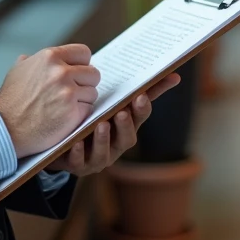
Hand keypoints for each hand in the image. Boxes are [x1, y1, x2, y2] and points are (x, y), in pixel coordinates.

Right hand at [0, 44, 99, 157]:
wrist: (4, 128)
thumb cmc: (10, 101)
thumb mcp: (17, 71)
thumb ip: (32, 61)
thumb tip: (32, 57)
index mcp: (50, 57)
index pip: (84, 53)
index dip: (82, 65)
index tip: (78, 74)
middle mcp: (61, 72)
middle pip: (93, 74)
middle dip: (85, 84)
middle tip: (74, 93)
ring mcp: (68, 92)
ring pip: (92, 92)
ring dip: (83, 100)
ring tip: (65, 107)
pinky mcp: (73, 113)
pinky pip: (88, 109)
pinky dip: (80, 114)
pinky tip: (65, 117)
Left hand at [45, 73, 180, 176]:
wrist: (66, 141)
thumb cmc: (96, 116)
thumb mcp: (113, 102)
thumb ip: (139, 89)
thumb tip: (174, 75)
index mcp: (126, 125)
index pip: (139, 117)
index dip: (141, 109)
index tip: (140, 96)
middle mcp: (116, 144)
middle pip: (126, 139)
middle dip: (125, 126)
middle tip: (122, 112)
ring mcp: (98, 157)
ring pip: (104, 153)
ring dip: (104, 140)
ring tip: (101, 125)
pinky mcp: (78, 165)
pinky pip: (78, 162)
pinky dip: (78, 153)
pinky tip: (76, 143)